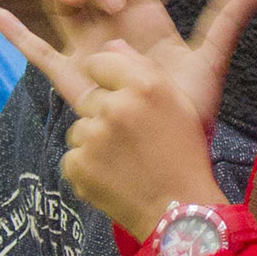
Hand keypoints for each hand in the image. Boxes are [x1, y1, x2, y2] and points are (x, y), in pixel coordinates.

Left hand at [0, 23, 226, 238]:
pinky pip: (73, 155)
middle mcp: (115, 106)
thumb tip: (109, 45)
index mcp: (144, 85)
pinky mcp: (77, 164)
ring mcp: (92, 137)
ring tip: (125, 160)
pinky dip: (88, 166)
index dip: (110, 79)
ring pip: (80, 127)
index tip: (123, 97)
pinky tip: (113, 176)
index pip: (100, 61)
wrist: (177, 210)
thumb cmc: (182, 154)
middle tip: (130, 138)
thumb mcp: (177, 102)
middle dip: (103, 112)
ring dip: (94, 141)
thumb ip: (143, 68)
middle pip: (89, 95)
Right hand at [36, 0, 256, 129]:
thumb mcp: (208, 63)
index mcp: (144, 16)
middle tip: (114, 1)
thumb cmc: (188, 111)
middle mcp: (112, 26)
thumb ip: (225, 25)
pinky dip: (16, 32)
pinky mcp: (71, 77)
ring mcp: (88, 49)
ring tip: (79, 0)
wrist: (171, 154)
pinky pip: (38, 53)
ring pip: (63, 6)